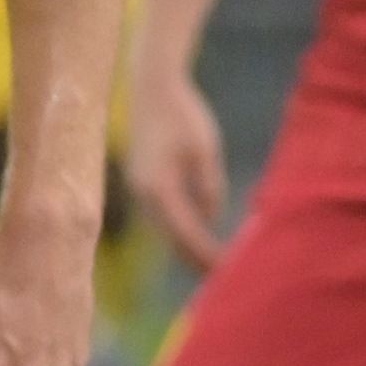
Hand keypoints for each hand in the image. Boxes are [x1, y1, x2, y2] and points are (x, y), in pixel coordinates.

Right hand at [129, 70, 231, 269]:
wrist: (153, 88)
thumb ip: (208, 188)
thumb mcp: (204, 152)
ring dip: (186, 245)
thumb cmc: (183, 115)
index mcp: (159, 189)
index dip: (206, 255)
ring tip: (211, 261)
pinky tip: (196, 233)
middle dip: (195, 258)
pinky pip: (161, 214)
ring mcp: (139, 188)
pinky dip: (179, 228)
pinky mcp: (142, 180)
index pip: (186, 234)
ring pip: (164, 228)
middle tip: (222, 277)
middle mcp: (143, 194)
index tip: (226, 272)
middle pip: (170, 238)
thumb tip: (209, 217)